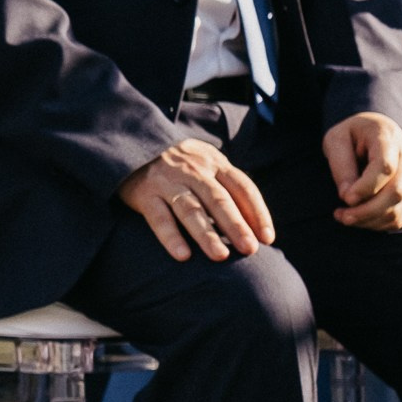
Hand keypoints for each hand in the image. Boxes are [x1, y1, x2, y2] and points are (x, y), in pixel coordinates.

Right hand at [120, 134, 275, 262]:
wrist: (134, 145)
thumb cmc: (182, 167)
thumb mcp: (207, 166)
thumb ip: (227, 189)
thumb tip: (255, 229)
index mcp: (214, 162)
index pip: (242, 187)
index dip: (257, 212)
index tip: (267, 238)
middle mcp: (193, 170)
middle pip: (219, 198)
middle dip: (236, 225)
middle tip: (250, 249)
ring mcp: (168, 181)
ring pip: (191, 209)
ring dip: (207, 233)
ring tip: (220, 256)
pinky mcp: (145, 194)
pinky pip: (159, 218)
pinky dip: (171, 237)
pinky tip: (183, 255)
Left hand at [322, 110, 401, 230]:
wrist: (371, 132)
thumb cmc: (350, 135)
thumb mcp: (336, 140)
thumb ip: (341, 165)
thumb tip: (348, 197)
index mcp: (388, 136)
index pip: (385, 167)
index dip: (366, 187)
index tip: (345, 198)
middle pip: (397, 191)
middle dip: (368, 210)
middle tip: (342, 216)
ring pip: (399, 208)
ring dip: (370, 220)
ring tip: (345, 218)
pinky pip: (399, 217)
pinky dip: (378, 224)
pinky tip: (358, 219)